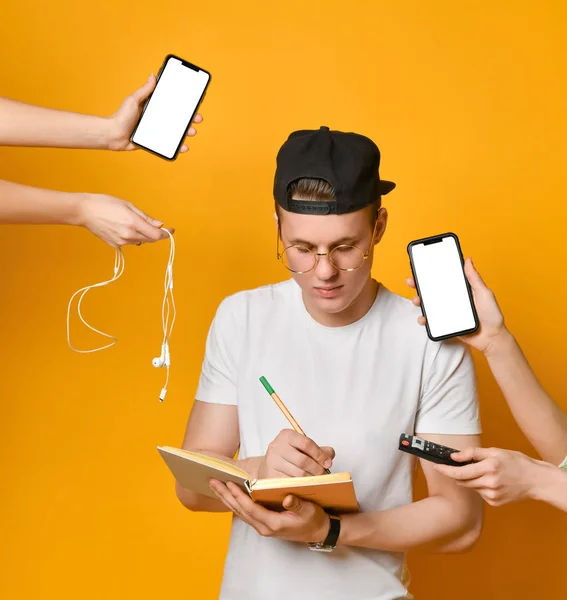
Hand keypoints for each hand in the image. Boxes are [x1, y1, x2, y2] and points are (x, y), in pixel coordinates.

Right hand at [76, 193, 172, 247]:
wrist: (84, 211)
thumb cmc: (105, 204)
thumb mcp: (128, 206)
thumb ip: (146, 218)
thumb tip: (159, 225)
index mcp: (133, 223)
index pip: (156, 235)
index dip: (166, 234)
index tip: (171, 230)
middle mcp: (128, 235)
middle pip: (150, 239)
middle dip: (155, 234)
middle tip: (156, 226)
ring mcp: (121, 242)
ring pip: (140, 241)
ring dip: (143, 235)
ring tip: (132, 223)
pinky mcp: (115, 245)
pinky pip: (130, 243)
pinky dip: (132, 237)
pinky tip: (124, 228)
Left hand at [105, 74, 202, 151]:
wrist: (113, 135)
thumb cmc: (121, 117)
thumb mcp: (133, 100)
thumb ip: (144, 90)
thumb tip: (153, 76)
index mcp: (154, 108)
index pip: (172, 105)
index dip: (184, 105)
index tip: (194, 104)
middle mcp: (157, 120)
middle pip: (177, 119)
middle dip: (190, 119)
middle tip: (198, 118)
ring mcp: (157, 131)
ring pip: (175, 132)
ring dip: (186, 132)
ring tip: (192, 132)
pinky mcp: (154, 143)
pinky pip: (168, 145)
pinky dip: (178, 147)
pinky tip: (184, 147)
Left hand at [209, 480, 330, 542]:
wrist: (318, 532)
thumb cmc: (313, 519)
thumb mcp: (309, 511)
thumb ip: (297, 504)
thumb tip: (287, 498)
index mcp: (273, 523)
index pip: (250, 509)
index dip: (238, 496)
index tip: (229, 484)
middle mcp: (264, 527)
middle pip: (239, 510)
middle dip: (225, 495)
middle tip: (212, 482)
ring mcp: (262, 526)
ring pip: (239, 512)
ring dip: (227, 498)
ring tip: (216, 485)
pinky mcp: (263, 523)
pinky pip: (245, 512)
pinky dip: (235, 502)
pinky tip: (228, 494)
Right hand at [258, 429, 334, 478]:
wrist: (269, 464)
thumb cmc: (290, 454)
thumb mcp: (303, 447)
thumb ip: (319, 449)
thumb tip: (330, 455)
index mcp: (287, 435)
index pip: (306, 443)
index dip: (319, 454)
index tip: (328, 463)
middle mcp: (277, 447)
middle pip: (302, 460)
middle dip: (317, 469)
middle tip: (324, 475)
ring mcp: (272, 462)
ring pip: (297, 474)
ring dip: (311, 479)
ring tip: (318, 481)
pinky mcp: (270, 476)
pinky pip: (290, 484)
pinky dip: (301, 486)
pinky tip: (307, 485)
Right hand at [406, 257, 506, 352]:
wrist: (491, 338)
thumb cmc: (492, 315)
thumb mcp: (484, 293)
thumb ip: (474, 278)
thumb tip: (468, 260)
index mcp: (460, 290)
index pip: (443, 279)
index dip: (431, 273)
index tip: (421, 268)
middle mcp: (451, 299)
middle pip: (432, 291)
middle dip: (419, 285)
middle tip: (411, 282)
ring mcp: (447, 311)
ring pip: (428, 305)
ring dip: (419, 301)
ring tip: (417, 301)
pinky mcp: (445, 323)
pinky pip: (431, 321)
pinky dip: (424, 319)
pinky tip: (423, 318)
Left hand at [434, 446, 540, 505]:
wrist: (536, 480)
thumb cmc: (516, 462)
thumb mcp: (495, 451)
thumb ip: (472, 453)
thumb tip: (454, 456)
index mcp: (489, 467)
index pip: (460, 472)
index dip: (446, 470)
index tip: (437, 467)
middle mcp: (490, 483)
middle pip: (463, 480)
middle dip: (457, 474)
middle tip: (457, 467)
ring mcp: (493, 495)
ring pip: (471, 487)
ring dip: (470, 479)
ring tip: (484, 472)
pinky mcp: (495, 502)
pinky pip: (480, 493)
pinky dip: (480, 486)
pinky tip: (492, 482)